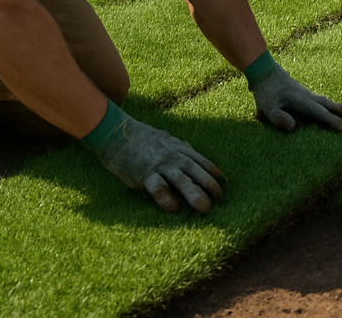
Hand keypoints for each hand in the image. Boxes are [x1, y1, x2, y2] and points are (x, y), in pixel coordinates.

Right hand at [88, 109, 225, 213]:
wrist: (117, 134)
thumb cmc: (143, 140)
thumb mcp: (166, 140)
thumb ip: (181, 149)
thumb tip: (195, 157)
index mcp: (179, 149)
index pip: (201, 161)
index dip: (213, 172)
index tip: (224, 183)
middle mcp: (173, 157)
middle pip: (195, 171)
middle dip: (209, 185)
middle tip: (221, 198)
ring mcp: (159, 165)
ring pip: (181, 180)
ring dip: (193, 193)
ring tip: (204, 208)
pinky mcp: (144, 175)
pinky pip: (158, 187)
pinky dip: (166, 198)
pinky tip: (173, 207)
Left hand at [250, 62, 341, 131]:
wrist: (264, 71)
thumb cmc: (266, 92)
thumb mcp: (268, 108)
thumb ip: (279, 118)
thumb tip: (294, 127)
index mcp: (302, 101)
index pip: (320, 113)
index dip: (332, 121)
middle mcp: (307, 96)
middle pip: (327, 104)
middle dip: (340, 111)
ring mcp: (305, 93)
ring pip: (324, 101)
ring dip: (336, 106)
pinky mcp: (301, 92)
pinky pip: (319, 99)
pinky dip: (327, 104)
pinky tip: (326, 106)